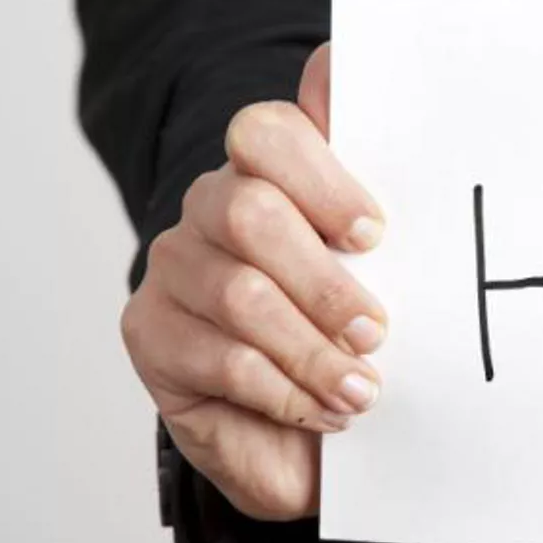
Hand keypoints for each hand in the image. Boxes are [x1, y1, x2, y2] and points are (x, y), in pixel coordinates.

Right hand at [118, 44, 385, 519]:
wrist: (300, 439)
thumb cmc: (350, 338)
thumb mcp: (390, 275)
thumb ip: (393, 205)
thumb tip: (377, 103)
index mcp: (271, 172)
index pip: (269, 132)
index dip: (321, 180)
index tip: (374, 236)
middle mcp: (212, 205)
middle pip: (250, 214)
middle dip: (325, 284)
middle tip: (376, 333)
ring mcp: (174, 266)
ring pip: (241, 296)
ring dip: (315, 352)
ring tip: (363, 391)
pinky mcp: (149, 332)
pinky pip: (225, 360)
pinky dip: (289, 393)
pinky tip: (328, 412)